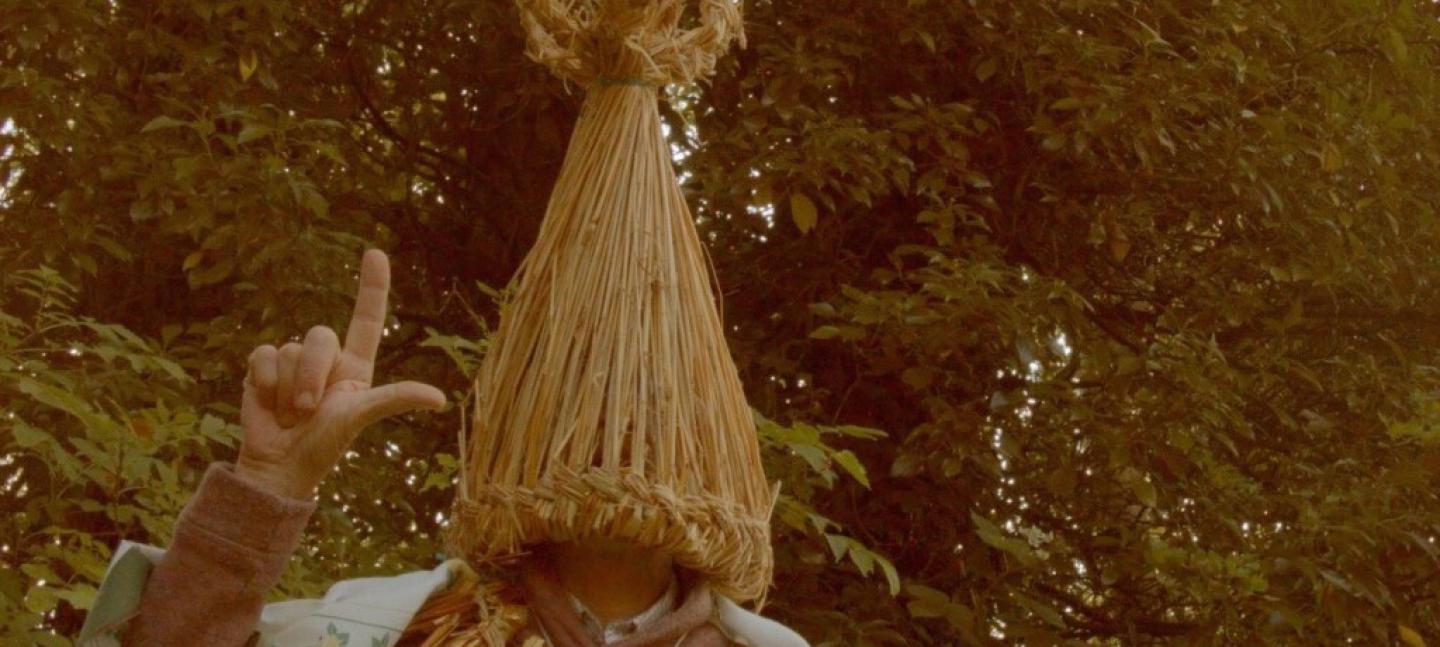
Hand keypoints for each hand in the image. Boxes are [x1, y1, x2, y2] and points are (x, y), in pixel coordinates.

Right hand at [235, 249, 445, 498]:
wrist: (279, 465)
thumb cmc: (324, 445)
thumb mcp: (360, 417)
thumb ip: (395, 399)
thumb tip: (440, 399)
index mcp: (355, 367)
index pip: (366, 319)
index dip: (372, 287)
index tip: (375, 253)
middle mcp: (326, 360)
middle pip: (320, 336)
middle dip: (312, 374)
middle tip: (308, 410)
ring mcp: (294, 362)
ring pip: (289, 347)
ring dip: (287, 386)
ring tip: (290, 413)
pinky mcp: (264, 367)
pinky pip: (263, 354)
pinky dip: (263, 382)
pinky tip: (267, 403)